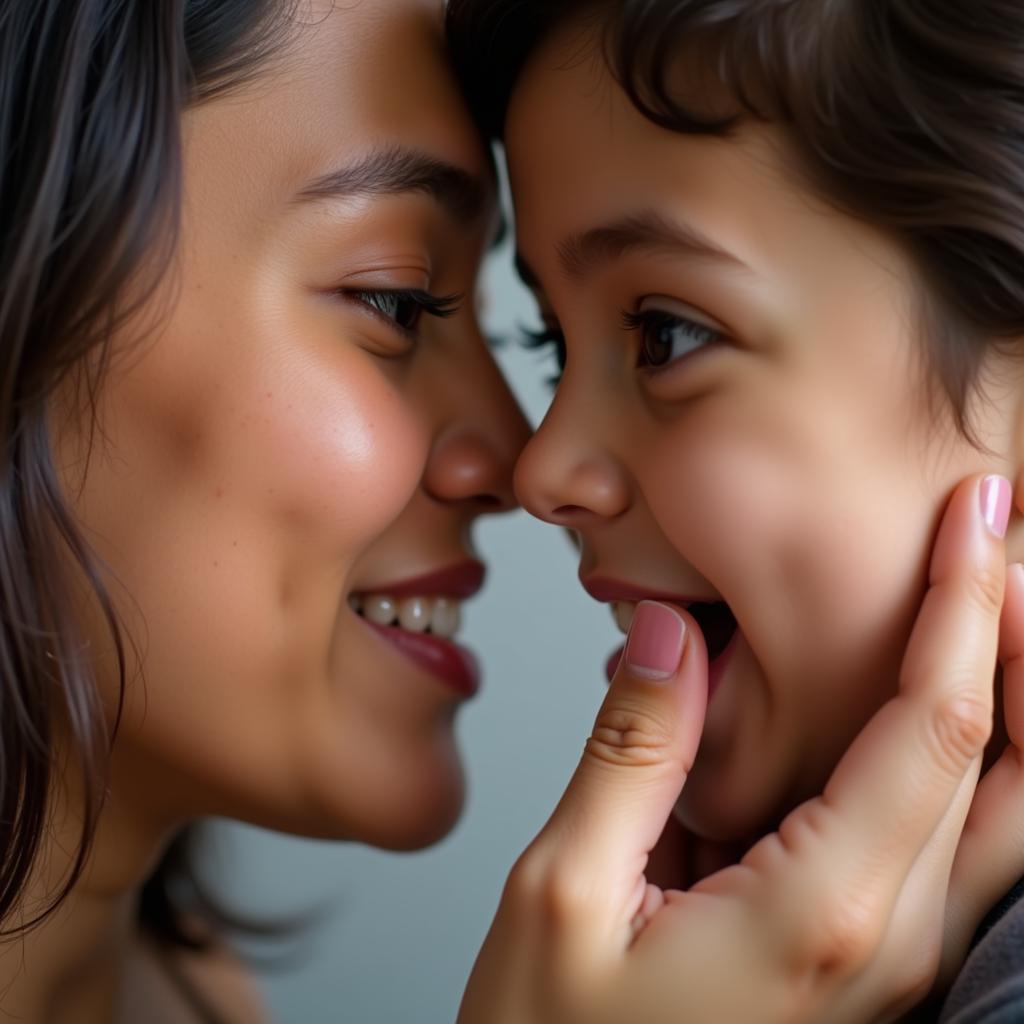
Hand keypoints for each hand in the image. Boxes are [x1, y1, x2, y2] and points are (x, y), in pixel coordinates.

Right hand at [461, 474, 1021, 1023]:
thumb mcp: (563, 888)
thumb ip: (631, 751)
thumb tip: (668, 631)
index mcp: (820, 911)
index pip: (934, 727)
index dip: (965, 605)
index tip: (972, 515)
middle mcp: (887, 938)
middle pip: (1012, 766)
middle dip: (1019, 634)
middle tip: (998, 536)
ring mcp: (892, 957)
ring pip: (1004, 808)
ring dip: (1007, 689)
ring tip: (985, 594)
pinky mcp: (871, 956)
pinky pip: (954, 837)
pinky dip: (964, 746)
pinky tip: (925, 694)